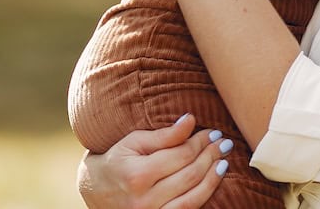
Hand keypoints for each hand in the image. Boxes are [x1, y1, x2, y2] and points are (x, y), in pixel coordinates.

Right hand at [78, 113, 229, 208]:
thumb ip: (164, 135)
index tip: (212, 132)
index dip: (200, 142)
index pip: (180, 156)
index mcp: (136, 175)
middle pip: (189, 175)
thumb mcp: (134, 141)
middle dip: (210, 156)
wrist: (95, 191)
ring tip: (224, 161)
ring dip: (213, 177)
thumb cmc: (117, 160)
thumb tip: (190, 120)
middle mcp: (143, 200)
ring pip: (193, 197)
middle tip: (223, 143)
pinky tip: (213, 180)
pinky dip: (204, 195)